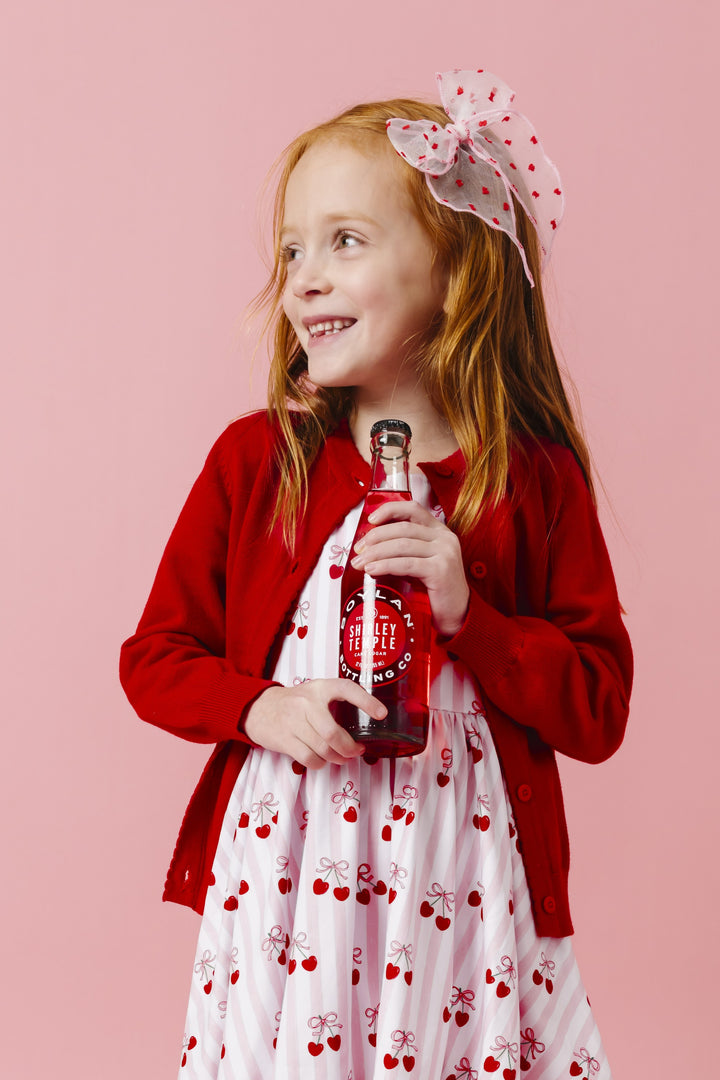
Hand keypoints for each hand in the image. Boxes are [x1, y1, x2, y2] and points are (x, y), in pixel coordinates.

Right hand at [243, 678, 385, 768]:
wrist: (259, 708)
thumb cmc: (294, 703)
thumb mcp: (315, 693)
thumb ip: (335, 702)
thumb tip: (366, 722)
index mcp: (320, 687)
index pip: (346, 689)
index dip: (366, 701)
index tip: (381, 714)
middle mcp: (307, 702)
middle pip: (332, 733)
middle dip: (349, 748)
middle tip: (357, 751)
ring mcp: (293, 721)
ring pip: (322, 748)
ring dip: (336, 758)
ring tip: (342, 758)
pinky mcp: (284, 739)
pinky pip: (308, 758)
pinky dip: (320, 763)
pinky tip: (322, 760)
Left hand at [350, 500, 469, 637]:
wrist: (457, 614)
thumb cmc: (435, 590)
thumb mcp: (420, 563)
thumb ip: (402, 551)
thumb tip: (367, 547)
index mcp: (439, 531)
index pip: (413, 509)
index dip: (390, 510)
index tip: (370, 520)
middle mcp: (444, 538)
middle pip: (402, 528)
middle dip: (375, 537)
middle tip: (358, 550)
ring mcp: (445, 553)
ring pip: (402, 545)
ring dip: (376, 553)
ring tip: (360, 562)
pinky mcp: (440, 570)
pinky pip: (406, 564)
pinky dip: (385, 565)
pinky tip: (372, 569)